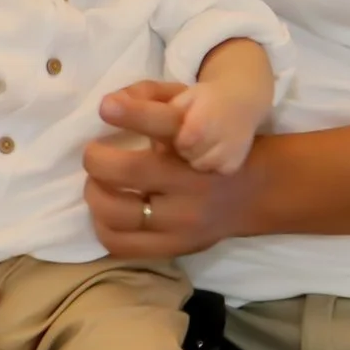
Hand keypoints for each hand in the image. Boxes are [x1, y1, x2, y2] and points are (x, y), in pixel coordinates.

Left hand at [83, 82, 264, 258]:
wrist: (256, 190)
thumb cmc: (212, 142)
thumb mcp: (191, 114)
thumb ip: (152, 102)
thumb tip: (109, 104)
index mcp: (199, 144)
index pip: (160, 123)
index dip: (128, 112)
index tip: (105, 107)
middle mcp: (193, 184)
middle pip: (129, 172)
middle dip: (98, 160)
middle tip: (94, 155)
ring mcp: (185, 222)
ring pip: (118, 215)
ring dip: (95, 196)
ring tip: (96, 185)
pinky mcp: (178, 247)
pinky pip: (124, 245)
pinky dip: (103, 227)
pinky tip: (104, 212)